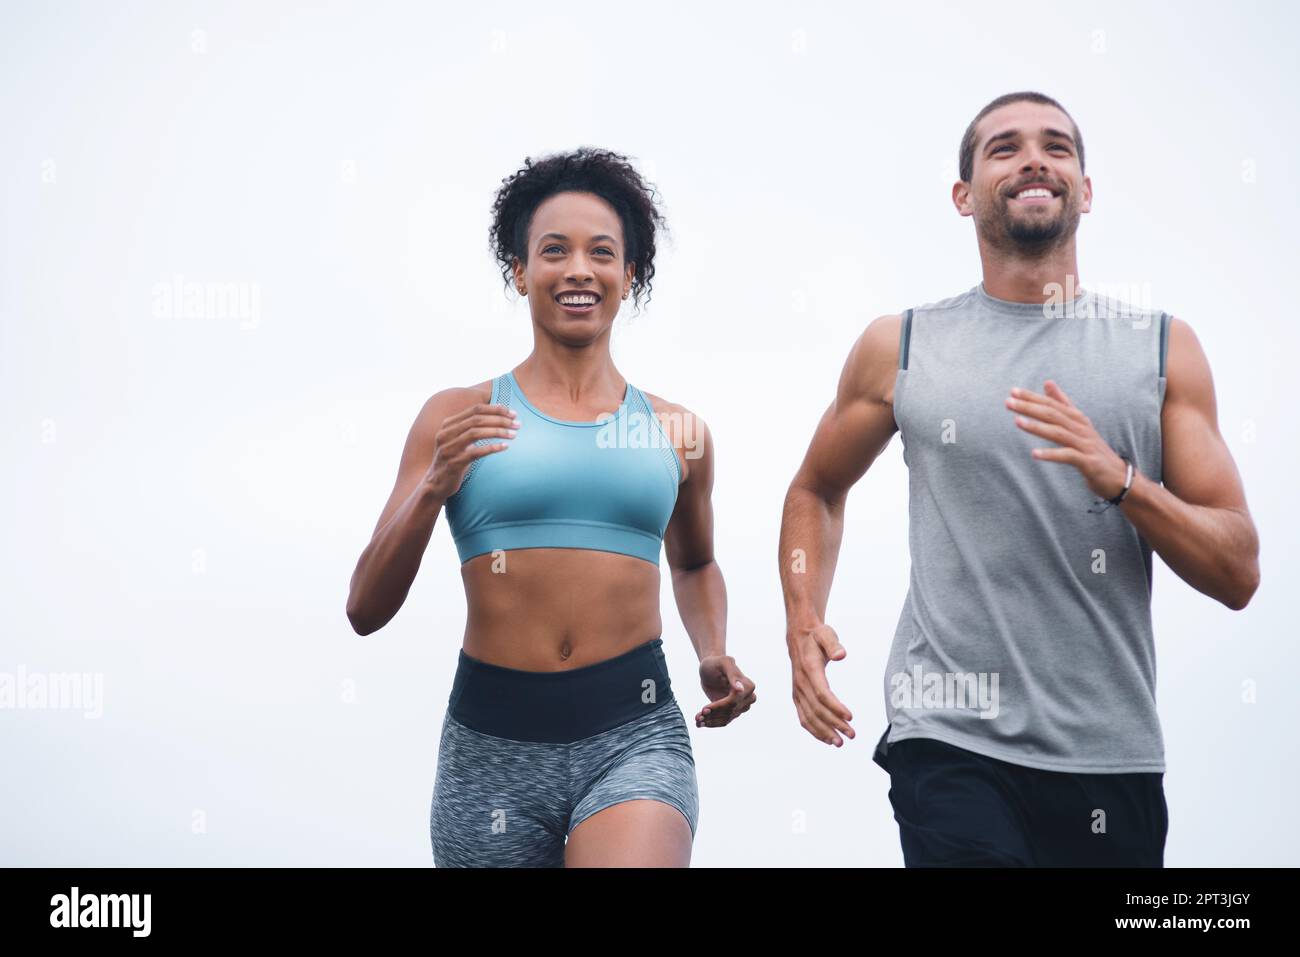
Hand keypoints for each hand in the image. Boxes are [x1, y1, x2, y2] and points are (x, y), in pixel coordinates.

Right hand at [425, 403, 518, 498]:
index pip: (475, 409)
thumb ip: (471, 428)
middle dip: (500, 419)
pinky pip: (476, 452)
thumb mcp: (459, 440)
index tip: (512, 413)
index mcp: (448, 425)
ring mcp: (448, 448)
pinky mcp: (453, 463)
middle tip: (517, 423)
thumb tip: (498, 417)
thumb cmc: (454, 460)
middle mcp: (446, 434)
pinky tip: (505, 447)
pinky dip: (492, 448)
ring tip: (514, 434)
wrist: (436, 484)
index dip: (495, 409)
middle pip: (477, 419)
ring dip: (498, 431)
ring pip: (475, 433)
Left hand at [694, 656, 755, 727]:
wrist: (710, 669)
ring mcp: (742, 706)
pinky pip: (724, 721)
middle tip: (698, 716)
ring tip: (697, 720)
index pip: (733, 701)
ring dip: (711, 721)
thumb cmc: (716, 663)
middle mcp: (749, 698)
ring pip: (727, 718)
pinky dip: (712, 723)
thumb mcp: (723, 663)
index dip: (719, 706)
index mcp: (748, 686)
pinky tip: (700, 724)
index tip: (703, 709)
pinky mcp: (733, 712)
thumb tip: (741, 689)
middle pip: (730, 711)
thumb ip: (732, 674)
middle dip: (713, 715)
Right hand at [788, 622, 854, 746]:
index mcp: (809, 670)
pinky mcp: (798, 696)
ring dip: (824, 732)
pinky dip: (814, 730)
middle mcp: (800, 683)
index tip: (850, 717)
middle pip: (817, 709)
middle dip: (834, 724)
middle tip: (851, 735)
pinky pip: (803, 717)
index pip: (822, 693)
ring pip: (809, 717)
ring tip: (840, 742)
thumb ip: (833, 645)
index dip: (835, 707)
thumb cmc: (816, 636)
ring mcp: (797, 692)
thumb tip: (841, 655)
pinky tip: (827, 738)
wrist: (799, 636)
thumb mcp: (826, 634)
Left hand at [1006, 380, 1129, 498]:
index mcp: (1077, 418)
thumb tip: (1048, 382)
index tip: (1012, 391)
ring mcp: (1085, 444)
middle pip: (1053, 414)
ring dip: (1037, 427)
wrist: (1118, 475)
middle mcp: (1081, 428)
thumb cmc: (1092, 449)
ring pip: (1059, 432)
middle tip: (1008, 402)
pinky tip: (1034, 454)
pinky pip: (1068, 456)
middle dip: (1030, 407)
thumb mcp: (1078, 424)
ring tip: (1017, 422)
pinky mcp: (1088, 462)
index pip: (1052, 404)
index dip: (1032, 397)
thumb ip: (1063, 403)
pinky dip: (1051, 454)